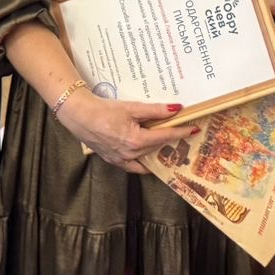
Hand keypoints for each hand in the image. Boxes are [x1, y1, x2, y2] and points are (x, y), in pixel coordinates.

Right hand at [56, 91, 192, 173]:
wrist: (80, 116)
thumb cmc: (104, 110)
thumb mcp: (132, 107)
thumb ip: (156, 110)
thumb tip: (176, 109)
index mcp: (137, 141)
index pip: (165, 136)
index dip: (181, 132)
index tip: (194, 129)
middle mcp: (131, 154)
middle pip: (157, 147)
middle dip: (170, 139)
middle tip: (182, 133)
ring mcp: (121, 160)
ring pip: (146, 157)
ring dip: (158, 151)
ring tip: (168, 144)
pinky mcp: (113, 160)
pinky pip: (133, 166)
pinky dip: (143, 163)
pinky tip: (148, 157)